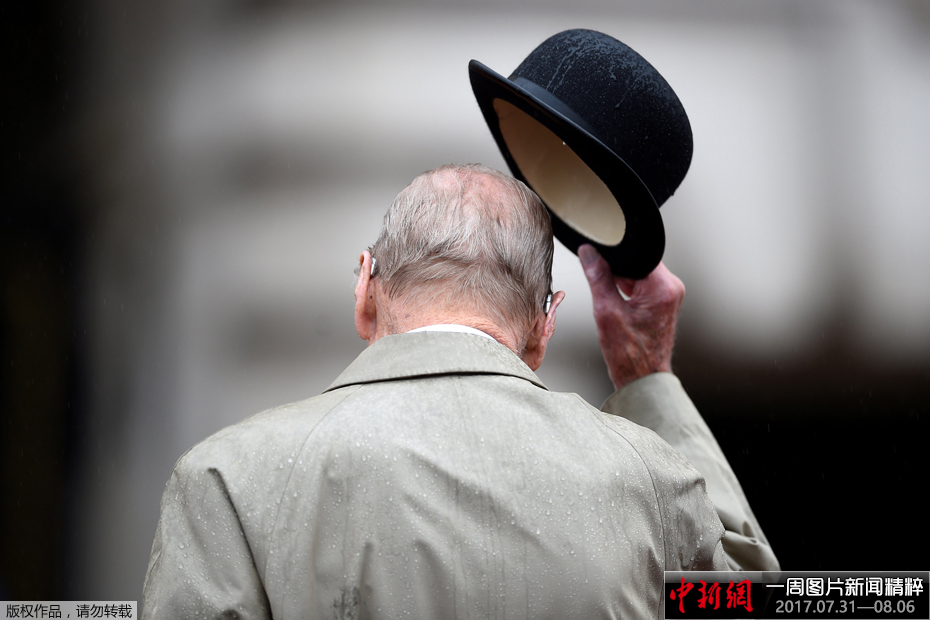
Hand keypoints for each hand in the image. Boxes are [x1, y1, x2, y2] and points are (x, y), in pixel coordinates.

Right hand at [578, 244, 684, 389]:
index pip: (636, 253)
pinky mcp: (662, 302)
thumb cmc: (630, 355)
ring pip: (637, 273)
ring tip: (618, 310)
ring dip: (621, 284)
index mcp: (663, 287)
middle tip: (609, 296)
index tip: (600, 262)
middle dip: (617, 272)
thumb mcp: (606, 311)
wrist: (642, 379)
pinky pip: (641, 285)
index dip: (615, 254)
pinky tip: (621, 310)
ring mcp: (668, 295)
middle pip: (637, 262)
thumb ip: (598, 277)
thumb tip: (589, 253)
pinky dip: (627, 292)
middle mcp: (671, 288)